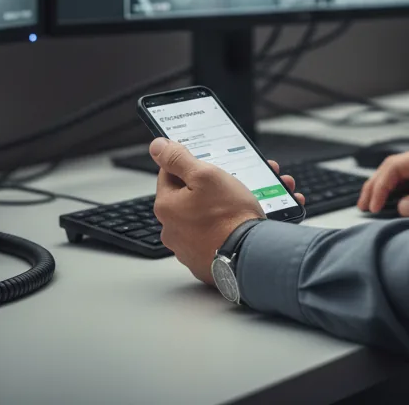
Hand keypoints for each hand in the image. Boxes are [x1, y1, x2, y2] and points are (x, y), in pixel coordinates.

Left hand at [150, 139, 304, 285]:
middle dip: (211, 186)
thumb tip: (157, 147)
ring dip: (223, 206)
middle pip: (188, 196)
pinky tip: (245, 221)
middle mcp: (172, 230)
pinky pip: (215, 237)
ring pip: (204, 216)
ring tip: (248, 200)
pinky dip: (228, 228)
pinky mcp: (206, 262)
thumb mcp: (205, 175)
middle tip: (232, 181)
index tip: (207, 164)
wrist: (251, 256)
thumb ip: (178, 159)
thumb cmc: (229, 216)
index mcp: (167, 207)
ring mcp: (189, 249)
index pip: (170, 174)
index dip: (190, 164)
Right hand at [356, 141, 408, 217]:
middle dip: (375, 186)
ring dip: (385, 190)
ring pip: (401, 176)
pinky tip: (393, 205)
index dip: (379, 185)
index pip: (395, 166)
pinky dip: (399, 194)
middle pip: (394, 168)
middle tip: (363, 206)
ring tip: (372, 206)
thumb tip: (402, 206)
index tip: (372, 205)